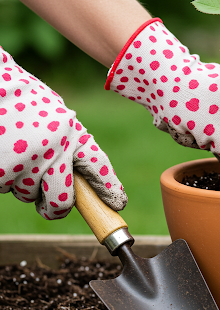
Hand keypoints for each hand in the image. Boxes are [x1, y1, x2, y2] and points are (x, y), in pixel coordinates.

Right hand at [0, 47, 125, 218]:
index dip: (108, 188)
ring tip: (19, 155)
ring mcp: (26, 162)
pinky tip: (5, 155)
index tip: (117, 203)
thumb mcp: (57, 117)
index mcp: (73, 134)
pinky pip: (5, 188)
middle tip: (53, 207)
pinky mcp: (1, 171)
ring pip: (29, 194)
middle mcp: (54, 151)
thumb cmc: (25, 101)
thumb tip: (79, 179)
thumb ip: (69, 143)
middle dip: (57, 208)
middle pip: (62, 201)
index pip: (98, 167)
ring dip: (25, 184)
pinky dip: (4, 178)